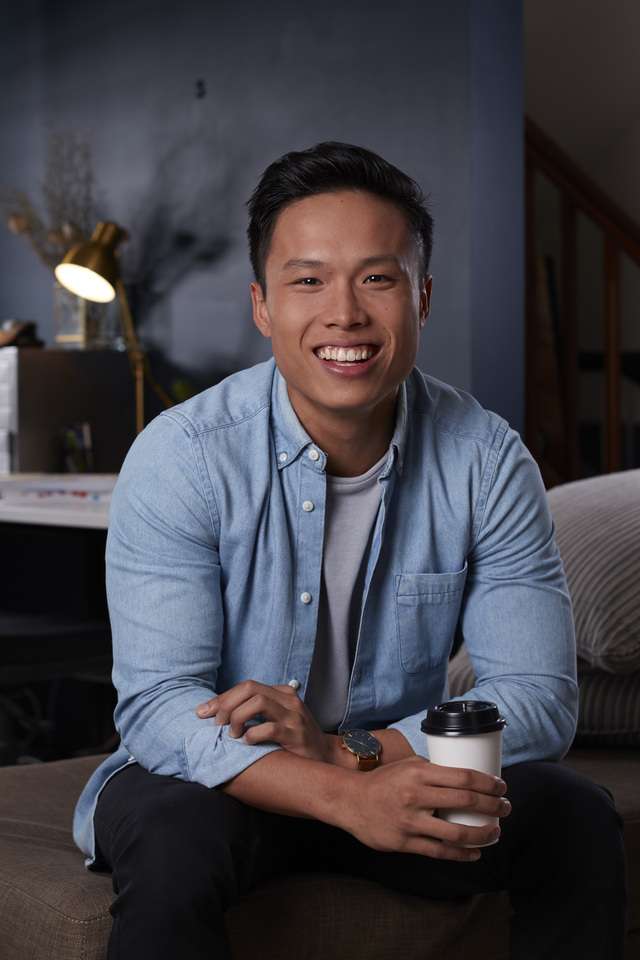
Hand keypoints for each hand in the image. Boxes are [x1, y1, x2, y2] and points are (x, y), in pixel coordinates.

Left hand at [195, 681, 331, 762]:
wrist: (325, 757)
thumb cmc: (294, 741)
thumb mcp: (276, 720)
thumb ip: (255, 712)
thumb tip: (219, 714)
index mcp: (281, 693)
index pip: (246, 686)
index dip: (222, 698)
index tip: (203, 712)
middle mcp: (288, 700)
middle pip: (249, 688)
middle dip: (226, 705)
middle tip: (216, 725)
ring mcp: (294, 716)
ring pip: (258, 702)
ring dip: (237, 718)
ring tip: (233, 735)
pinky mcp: (297, 735)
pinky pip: (270, 728)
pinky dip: (252, 734)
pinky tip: (247, 743)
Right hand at [341, 756, 510, 861]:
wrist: (351, 801)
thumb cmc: (383, 781)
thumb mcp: (407, 765)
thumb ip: (433, 770)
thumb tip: (464, 776)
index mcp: (419, 772)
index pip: (463, 777)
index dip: (488, 783)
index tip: (501, 787)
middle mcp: (416, 796)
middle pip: (465, 802)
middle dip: (493, 806)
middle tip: (505, 808)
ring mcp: (411, 821)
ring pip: (457, 833)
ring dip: (483, 834)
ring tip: (495, 832)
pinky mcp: (405, 843)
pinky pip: (440, 852)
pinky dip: (462, 854)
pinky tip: (475, 853)